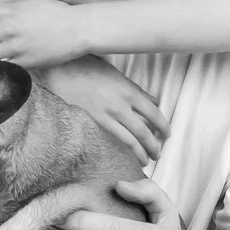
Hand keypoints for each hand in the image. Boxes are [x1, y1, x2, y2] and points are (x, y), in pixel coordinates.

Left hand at [0, 0, 84, 67]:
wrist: (77, 29)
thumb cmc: (55, 13)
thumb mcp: (29, 3)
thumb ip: (8, 10)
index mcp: (9, 11)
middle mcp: (9, 29)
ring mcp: (16, 47)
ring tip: (0, 53)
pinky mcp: (25, 63)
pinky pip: (5, 67)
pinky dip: (5, 65)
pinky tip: (11, 61)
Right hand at [40, 56, 169, 164]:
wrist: (63, 70)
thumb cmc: (90, 68)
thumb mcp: (118, 75)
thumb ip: (136, 90)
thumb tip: (155, 101)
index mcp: (129, 91)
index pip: (154, 113)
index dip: (163, 127)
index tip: (167, 135)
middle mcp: (120, 106)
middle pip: (144, 132)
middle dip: (153, 146)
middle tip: (158, 154)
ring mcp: (105, 116)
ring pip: (129, 141)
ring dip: (139, 153)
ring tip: (145, 161)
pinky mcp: (92, 123)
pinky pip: (111, 140)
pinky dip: (121, 150)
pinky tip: (123, 156)